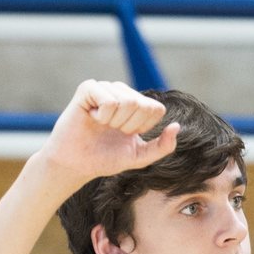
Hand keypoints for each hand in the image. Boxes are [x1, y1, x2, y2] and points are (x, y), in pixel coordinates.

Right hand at [36, 79, 179, 189]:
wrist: (76, 164)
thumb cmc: (105, 158)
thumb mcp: (140, 157)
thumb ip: (163, 146)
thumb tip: (176, 126)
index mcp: (137, 105)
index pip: (156, 109)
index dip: (143, 128)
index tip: (127, 135)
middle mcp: (122, 93)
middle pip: (142, 104)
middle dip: (128, 126)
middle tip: (112, 131)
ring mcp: (105, 88)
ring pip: (126, 101)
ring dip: (115, 122)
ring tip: (102, 125)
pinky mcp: (88, 88)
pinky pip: (109, 100)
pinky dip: (102, 116)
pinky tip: (92, 118)